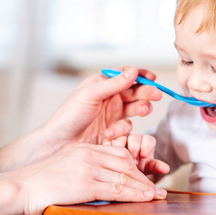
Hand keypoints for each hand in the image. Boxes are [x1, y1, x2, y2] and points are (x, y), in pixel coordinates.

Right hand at [13, 143, 166, 214]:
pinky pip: (116, 189)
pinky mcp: (85, 183)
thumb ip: (86, 169)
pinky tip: (143, 199)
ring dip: (142, 187)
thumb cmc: (40, 180)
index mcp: (85, 148)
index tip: (144, 176)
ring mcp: (88, 168)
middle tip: (155, 187)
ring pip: (124, 176)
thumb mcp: (67, 166)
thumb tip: (103, 182)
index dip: (135, 165)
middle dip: (142, 177)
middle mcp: (89, 154)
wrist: (20, 186)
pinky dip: (133, 195)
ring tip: (155, 195)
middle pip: (125, 163)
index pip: (118, 154)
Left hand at [24, 66, 162, 165]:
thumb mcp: (90, 94)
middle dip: (147, 92)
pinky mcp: (114, 131)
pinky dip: (123, 129)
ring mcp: (113, 115)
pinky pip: (128, 127)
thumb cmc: (69, 116)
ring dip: (141, 108)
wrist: (59, 144)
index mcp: (102, 84)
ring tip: (141, 112)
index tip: (152, 78)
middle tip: (156, 95)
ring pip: (136, 108)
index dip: (141, 75)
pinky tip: (111, 132)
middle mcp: (110, 97)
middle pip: (135, 91)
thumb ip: (114, 83)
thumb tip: (134, 71)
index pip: (127, 75)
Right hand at [103, 135, 169, 175]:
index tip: (144, 155)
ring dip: (121, 142)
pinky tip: (107, 142)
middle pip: (135, 137)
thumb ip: (154, 167)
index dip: (147, 146)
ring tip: (118, 152)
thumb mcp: (144, 171)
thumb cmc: (133, 173)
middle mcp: (134, 139)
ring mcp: (120, 137)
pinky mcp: (108, 139)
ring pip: (122, 134)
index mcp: (145, 144)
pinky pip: (109, 136)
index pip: (148, 141)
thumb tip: (166, 168)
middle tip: (131, 159)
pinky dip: (109, 139)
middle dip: (134, 146)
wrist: (115, 175)